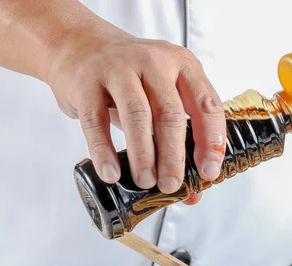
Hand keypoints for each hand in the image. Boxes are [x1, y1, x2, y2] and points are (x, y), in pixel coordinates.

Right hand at [46, 29, 226, 204]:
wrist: (80, 46)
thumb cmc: (132, 80)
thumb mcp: (161, 98)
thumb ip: (179, 141)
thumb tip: (193, 194)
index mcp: (183, 64)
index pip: (207, 105)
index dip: (211, 141)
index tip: (208, 172)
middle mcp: (154, 62)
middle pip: (170, 114)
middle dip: (174, 156)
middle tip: (172, 184)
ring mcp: (118, 68)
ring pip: (137, 116)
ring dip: (143, 155)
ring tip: (146, 182)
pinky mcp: (87, 82)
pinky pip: (97, 121)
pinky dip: (104, 151)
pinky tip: (112, 174)